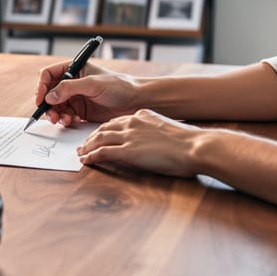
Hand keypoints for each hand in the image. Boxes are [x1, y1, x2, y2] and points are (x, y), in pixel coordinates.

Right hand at [34, 61, 139, 125]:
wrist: (136, 101)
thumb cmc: (119, 86)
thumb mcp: (93, 84)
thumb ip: (69, 88)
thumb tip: (49, 96)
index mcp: (73, 69)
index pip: (48, 75)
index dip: (41, 87)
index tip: (41, 99)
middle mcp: (72, 83)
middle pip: (49, 94)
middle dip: (48, 106)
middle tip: (52, 116)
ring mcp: (75, 98)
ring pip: (56, 107)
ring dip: (57, 115)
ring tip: (65, 120)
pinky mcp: (80, 111)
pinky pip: (65, 116)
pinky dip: (66, 120)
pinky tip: (74, 121)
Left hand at [77, 109, 202, 176]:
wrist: (196, 146)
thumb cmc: (189, 143)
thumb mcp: (168, 130)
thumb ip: (155, 131)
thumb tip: (151, 141)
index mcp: (142, 115)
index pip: (116, 121)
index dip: (104, 129)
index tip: (98, 135)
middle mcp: (132, 122)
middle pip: (103, 128)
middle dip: (91, 137)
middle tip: (84, 145)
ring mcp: (129, 136)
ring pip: (98, 139)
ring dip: (87, 147)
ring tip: (81, 153)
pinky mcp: (127, 151)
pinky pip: (102, 153)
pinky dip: (91, 156)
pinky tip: (86, 160)